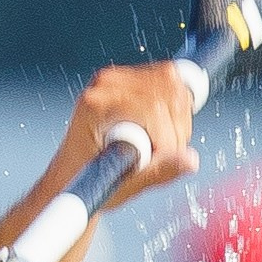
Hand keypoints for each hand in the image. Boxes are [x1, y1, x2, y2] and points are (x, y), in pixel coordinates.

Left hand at [54, 61, 199, 211]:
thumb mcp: (122, 184)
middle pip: (169, 90)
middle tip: (161, 153)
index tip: (158, 158)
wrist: (71, 174)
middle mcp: (106, 84)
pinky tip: (158, 129)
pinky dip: (175, 109)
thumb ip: (158, 171)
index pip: (154, 107)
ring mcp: (118, 78)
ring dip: (178, 120)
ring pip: (174, 86)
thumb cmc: (85, 180)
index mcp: (97, 104)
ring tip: (158, 144)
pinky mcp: (131, 78)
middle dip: (176, 128)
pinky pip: (171, 83)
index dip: (167, 137)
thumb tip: (190, 160)